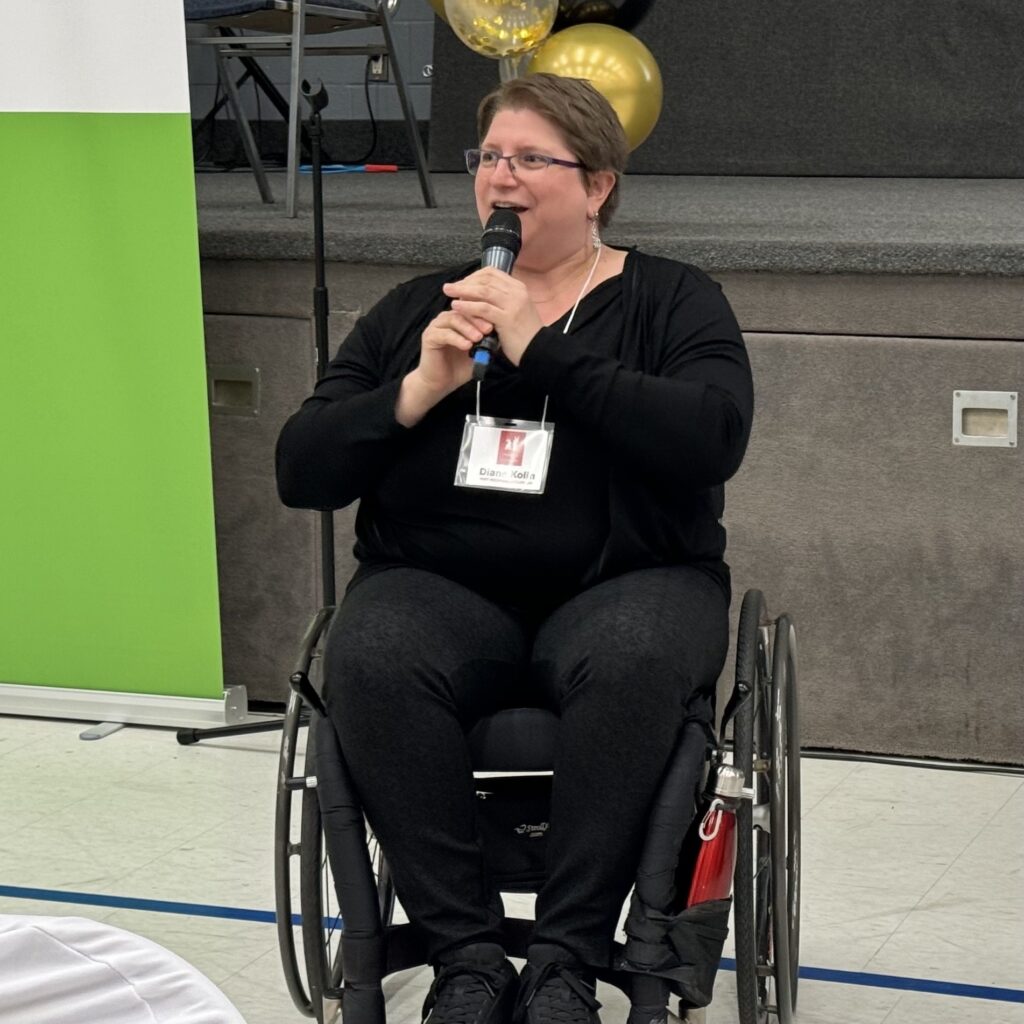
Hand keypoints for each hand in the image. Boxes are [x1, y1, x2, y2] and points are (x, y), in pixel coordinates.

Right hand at [395, 305, 491, 426]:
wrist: (441, 383)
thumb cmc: (459, 367)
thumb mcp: (479, 353)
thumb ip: (489, 342)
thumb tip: (505, 334)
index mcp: (459, 319)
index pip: (472, 308)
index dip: (484, 313)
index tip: (498, 321)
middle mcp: (446, 319)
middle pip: (463, 311)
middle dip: (478, 319)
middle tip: (489, 329)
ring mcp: (436, 327)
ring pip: (453, 320)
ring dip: (468, 328)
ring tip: (479, 338)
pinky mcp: (429, 337)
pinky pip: (444, 334)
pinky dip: (457, 339)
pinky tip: (467, 346)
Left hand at [442, 268, 543, 366]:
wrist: (539, 351)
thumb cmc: (525, 335)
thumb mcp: (515, 311)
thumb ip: (501, 301)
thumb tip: (479, 295)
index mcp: (519, 288)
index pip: (492, 273)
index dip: (474, 276)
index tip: (462, 284)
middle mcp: (517, 292)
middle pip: (486, 279)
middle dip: (465, 282)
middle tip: (449, 287)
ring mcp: (513, 304)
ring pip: (483, 291)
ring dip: (462, 290)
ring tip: (448, 292)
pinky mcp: (507, 318)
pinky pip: (483, 308)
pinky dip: (467, 306)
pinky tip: (456, 307)